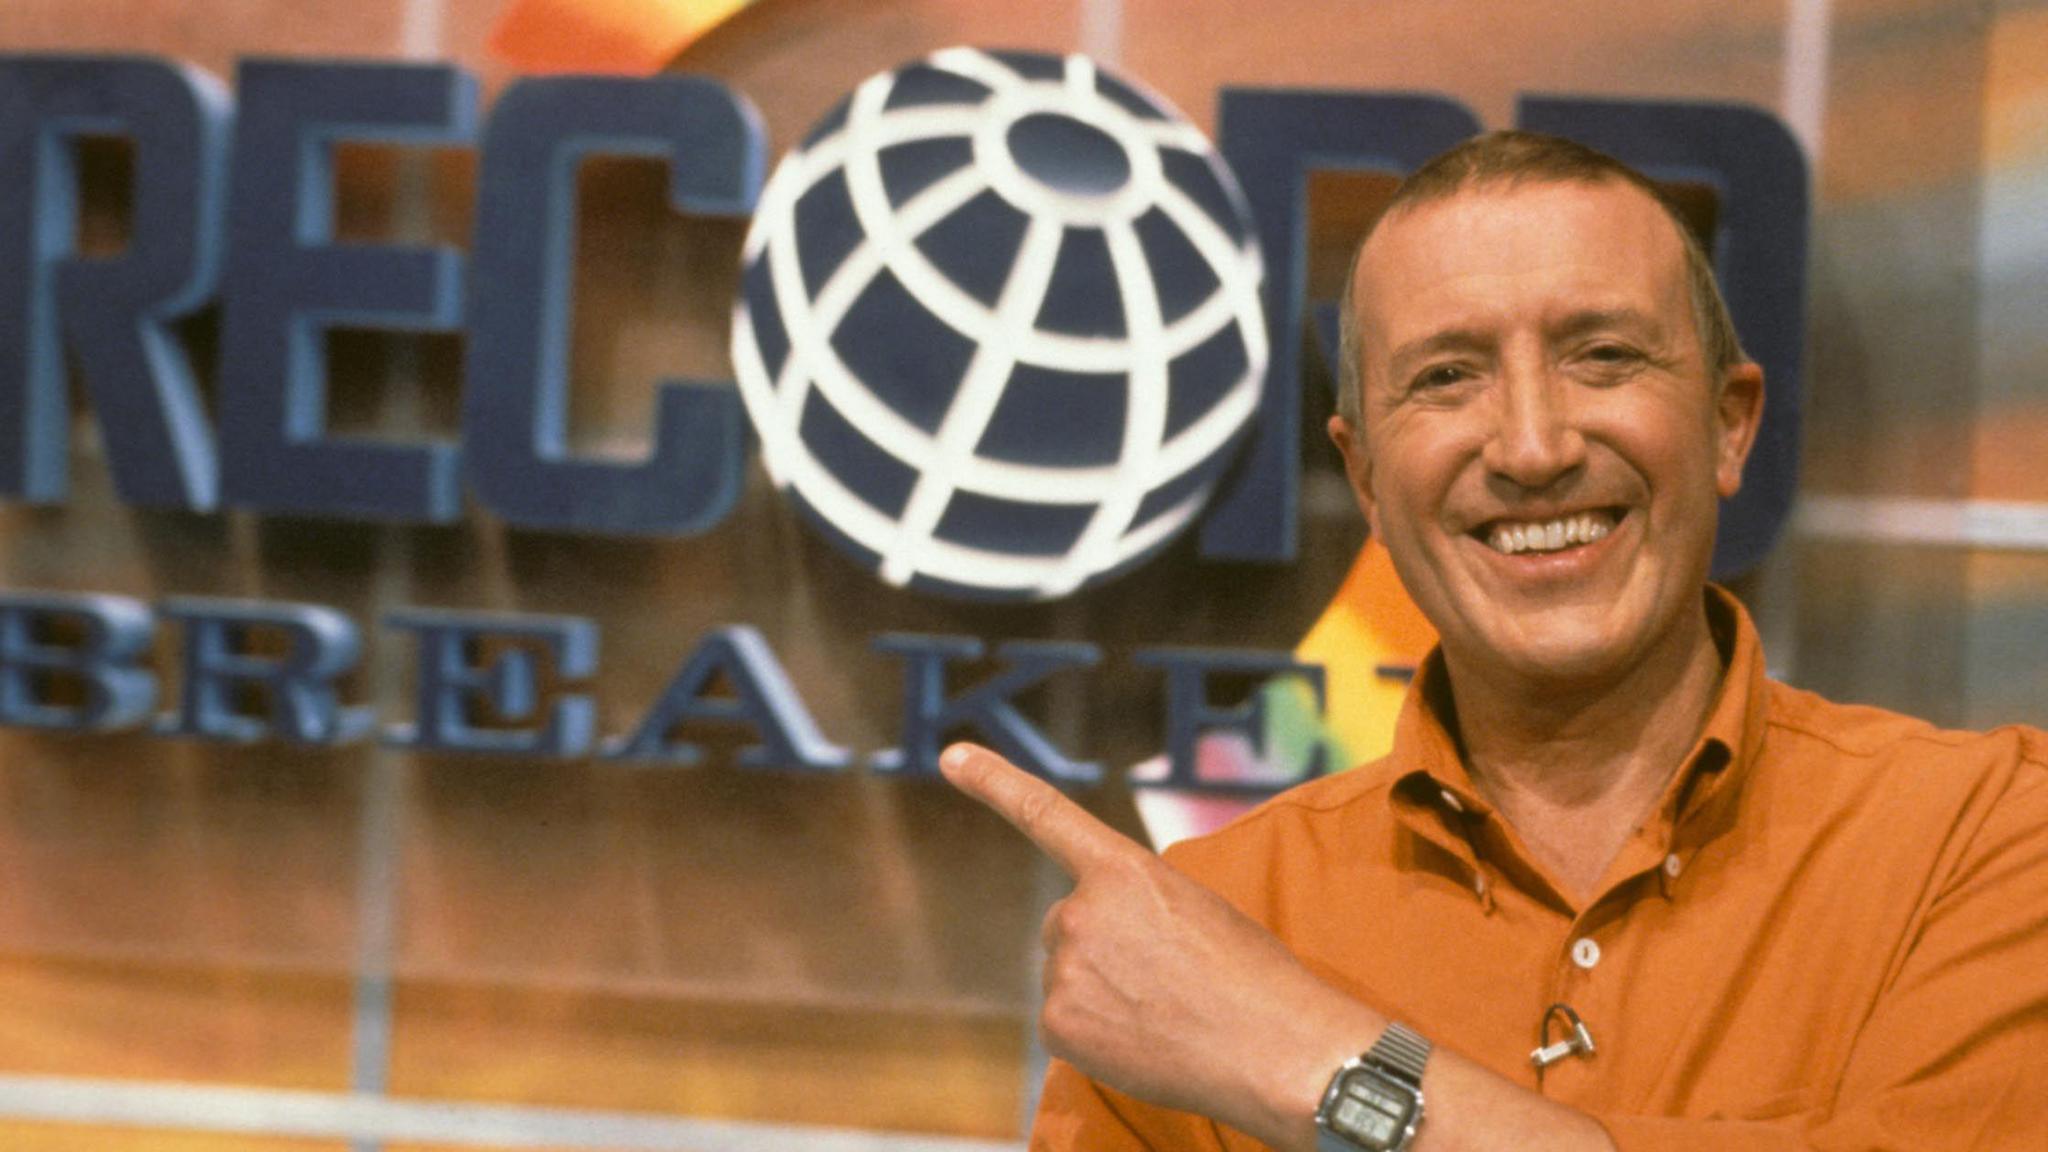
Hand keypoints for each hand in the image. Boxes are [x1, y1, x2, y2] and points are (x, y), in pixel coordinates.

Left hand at [940, 742, 1381, 1147]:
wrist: (1275, 1050)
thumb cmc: (1252, 977)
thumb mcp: (1196, 910)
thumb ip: (1136, 906)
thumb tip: (1108, 945)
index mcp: (1123, 870)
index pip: (1045, 814)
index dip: (994, 782)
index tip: (952, 756)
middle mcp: (1080, 912)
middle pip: (1068, 924)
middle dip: (1104, 947)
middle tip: (1164, 977)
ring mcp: (1064, 970)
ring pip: (1069, 976)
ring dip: (1104, 992)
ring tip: (1165, 1011)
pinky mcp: (1057, 1025)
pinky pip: (1066, 1023)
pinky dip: (1096, 1034)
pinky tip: (1144, 1040)